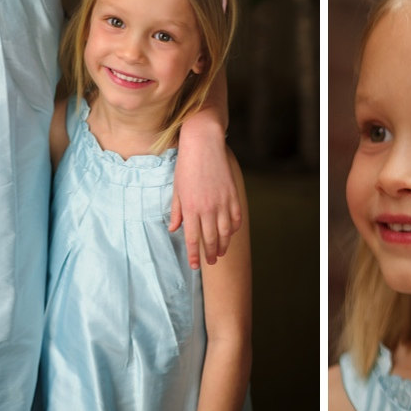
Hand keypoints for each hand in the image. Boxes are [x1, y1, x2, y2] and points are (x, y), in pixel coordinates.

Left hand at [171, 120, 239, 268]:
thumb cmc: (186, 165)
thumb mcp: (177, 189)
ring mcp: (222, 202)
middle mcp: (207, 208)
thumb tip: (175, 229)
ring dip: (223, 245)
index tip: (196, 265)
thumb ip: (176, 211)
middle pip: (210, 238)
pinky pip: (236, 218)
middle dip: (210, 253)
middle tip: (209, 262)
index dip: (195, 254)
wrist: (203, 144)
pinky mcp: (233, 195)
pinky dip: (234, 228)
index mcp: (190, 208)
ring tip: (220, 253)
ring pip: (225, 232)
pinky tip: (230, 234)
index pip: (193, 239)